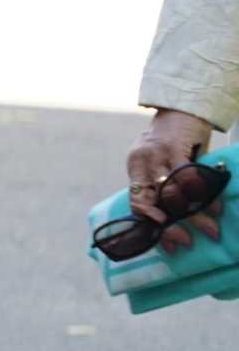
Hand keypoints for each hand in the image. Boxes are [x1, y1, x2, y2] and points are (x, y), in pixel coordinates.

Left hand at [127, 108, 222, 249]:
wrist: (183, 106)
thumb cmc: (176, 137)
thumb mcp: (164, 161)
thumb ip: (166, 184)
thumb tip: (178, 215)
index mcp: (136, 168)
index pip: (137, 203)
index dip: (150, 226)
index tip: (167, 245)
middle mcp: (141, 163)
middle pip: (151, 203)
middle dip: (170, 227)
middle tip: (186, 242)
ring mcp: (156, 155)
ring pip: (170, 194)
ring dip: (191, 214)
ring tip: (209, 228)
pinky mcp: (174, 147)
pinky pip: (185, 177)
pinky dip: (200, 193)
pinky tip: (214, 205)